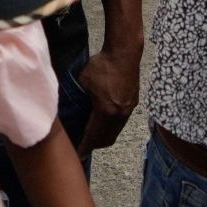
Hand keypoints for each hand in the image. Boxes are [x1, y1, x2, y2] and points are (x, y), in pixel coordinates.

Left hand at [78, 39, 141, 153]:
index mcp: (106, 111)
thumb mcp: (83, 81)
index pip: (94, 136)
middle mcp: (120, 114)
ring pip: (116, 131)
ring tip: (92, 133)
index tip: (78, 154)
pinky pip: (121, 121)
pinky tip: (103, 118)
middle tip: (83, 144)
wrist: (124, 52)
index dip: (85, 147)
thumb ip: (79, 98)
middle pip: (107, 139)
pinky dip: (111, 124)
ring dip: (104, 134)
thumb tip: (72, 108)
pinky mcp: (133, 102)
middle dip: (95, 145)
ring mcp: (129, 109)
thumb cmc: (102, 65)